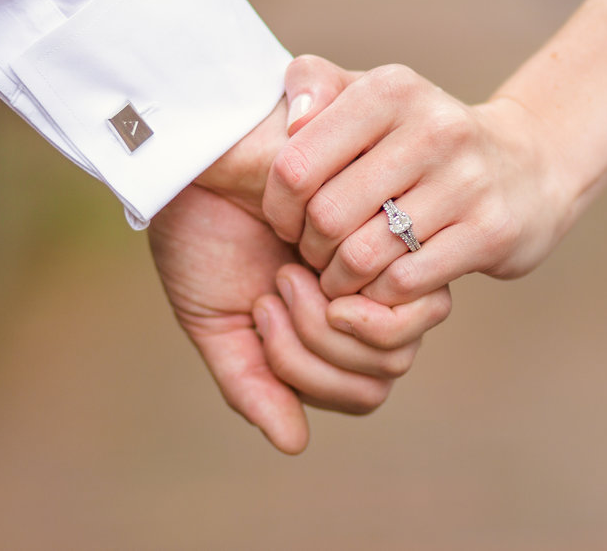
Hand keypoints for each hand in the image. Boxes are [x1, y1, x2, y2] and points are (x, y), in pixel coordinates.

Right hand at [149, 184, 447, 452]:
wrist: (200, 162)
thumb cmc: (204, 235)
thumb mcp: (218, 324)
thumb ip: (254, 385)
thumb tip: (296, 445)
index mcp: (332, 323)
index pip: (366, 392)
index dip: (312, 375)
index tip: (260, 315)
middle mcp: (366, 298)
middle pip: (384, 373)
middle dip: (313, 350)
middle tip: (274, 291)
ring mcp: (383, 265)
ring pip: (398, 345)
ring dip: (326, 324)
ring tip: (289, 272)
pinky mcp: (393, 229)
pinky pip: (406, 295)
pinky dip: (349, 295)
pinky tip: (310, 255)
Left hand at [263, 56, 575, 308]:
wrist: (527, 169)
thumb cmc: (423, 137)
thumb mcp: (373, 96)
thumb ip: (315, 84)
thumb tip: (293, 122)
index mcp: (392, 90)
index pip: (296, 163)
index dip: (277, 205)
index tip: (287, 220)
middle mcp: (434, 129)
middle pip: (327, 216)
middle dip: (308, 247)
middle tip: (314, 253)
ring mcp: (467, 181)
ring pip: (362, 256)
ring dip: (339, 278)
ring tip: (341, 274)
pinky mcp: (490, 231)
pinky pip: (404, 282)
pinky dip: (380, 295)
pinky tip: (381, 286)